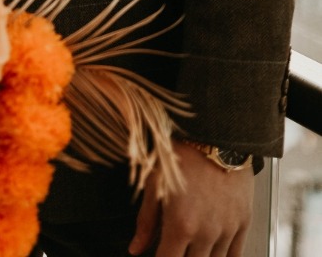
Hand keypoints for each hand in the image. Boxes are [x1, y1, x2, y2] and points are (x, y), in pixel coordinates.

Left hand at [129, 141, 253, 256]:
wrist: (215, 135)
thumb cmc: (182, 153)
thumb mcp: (154, 183)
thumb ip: (146, 221)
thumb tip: (136, 248)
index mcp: (181, 225)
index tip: (156, 255)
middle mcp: (206, 233)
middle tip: (174, 248)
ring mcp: (227, 230)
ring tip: (191, 248)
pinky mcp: (243, 222)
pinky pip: (237, 255)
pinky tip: (214, 252)